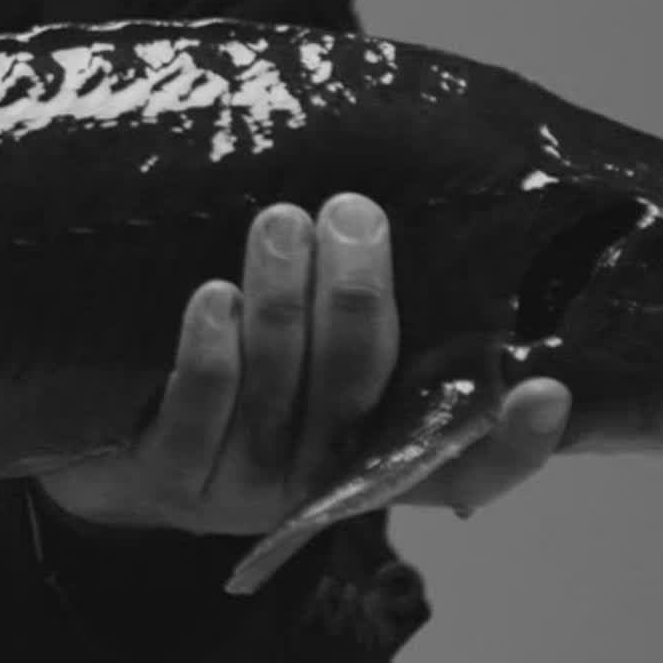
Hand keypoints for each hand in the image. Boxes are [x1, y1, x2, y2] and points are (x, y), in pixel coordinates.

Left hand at [35, 193, 568, 535]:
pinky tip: (213, 296)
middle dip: (357, 299)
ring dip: (283, 303)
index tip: (547, 387)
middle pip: (357, 395)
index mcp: (377, 457)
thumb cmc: (240, 376)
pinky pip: (199, 414)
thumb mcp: (310, 350)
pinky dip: (210, 352)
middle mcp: (320, 482)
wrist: (115, 454)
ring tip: (280, 220)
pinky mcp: (170, 481)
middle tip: (354, 213)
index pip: (467, 470)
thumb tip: (394, 174)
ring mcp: (243, 489)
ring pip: (277, 394)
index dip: (515, 445)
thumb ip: (362, 299)